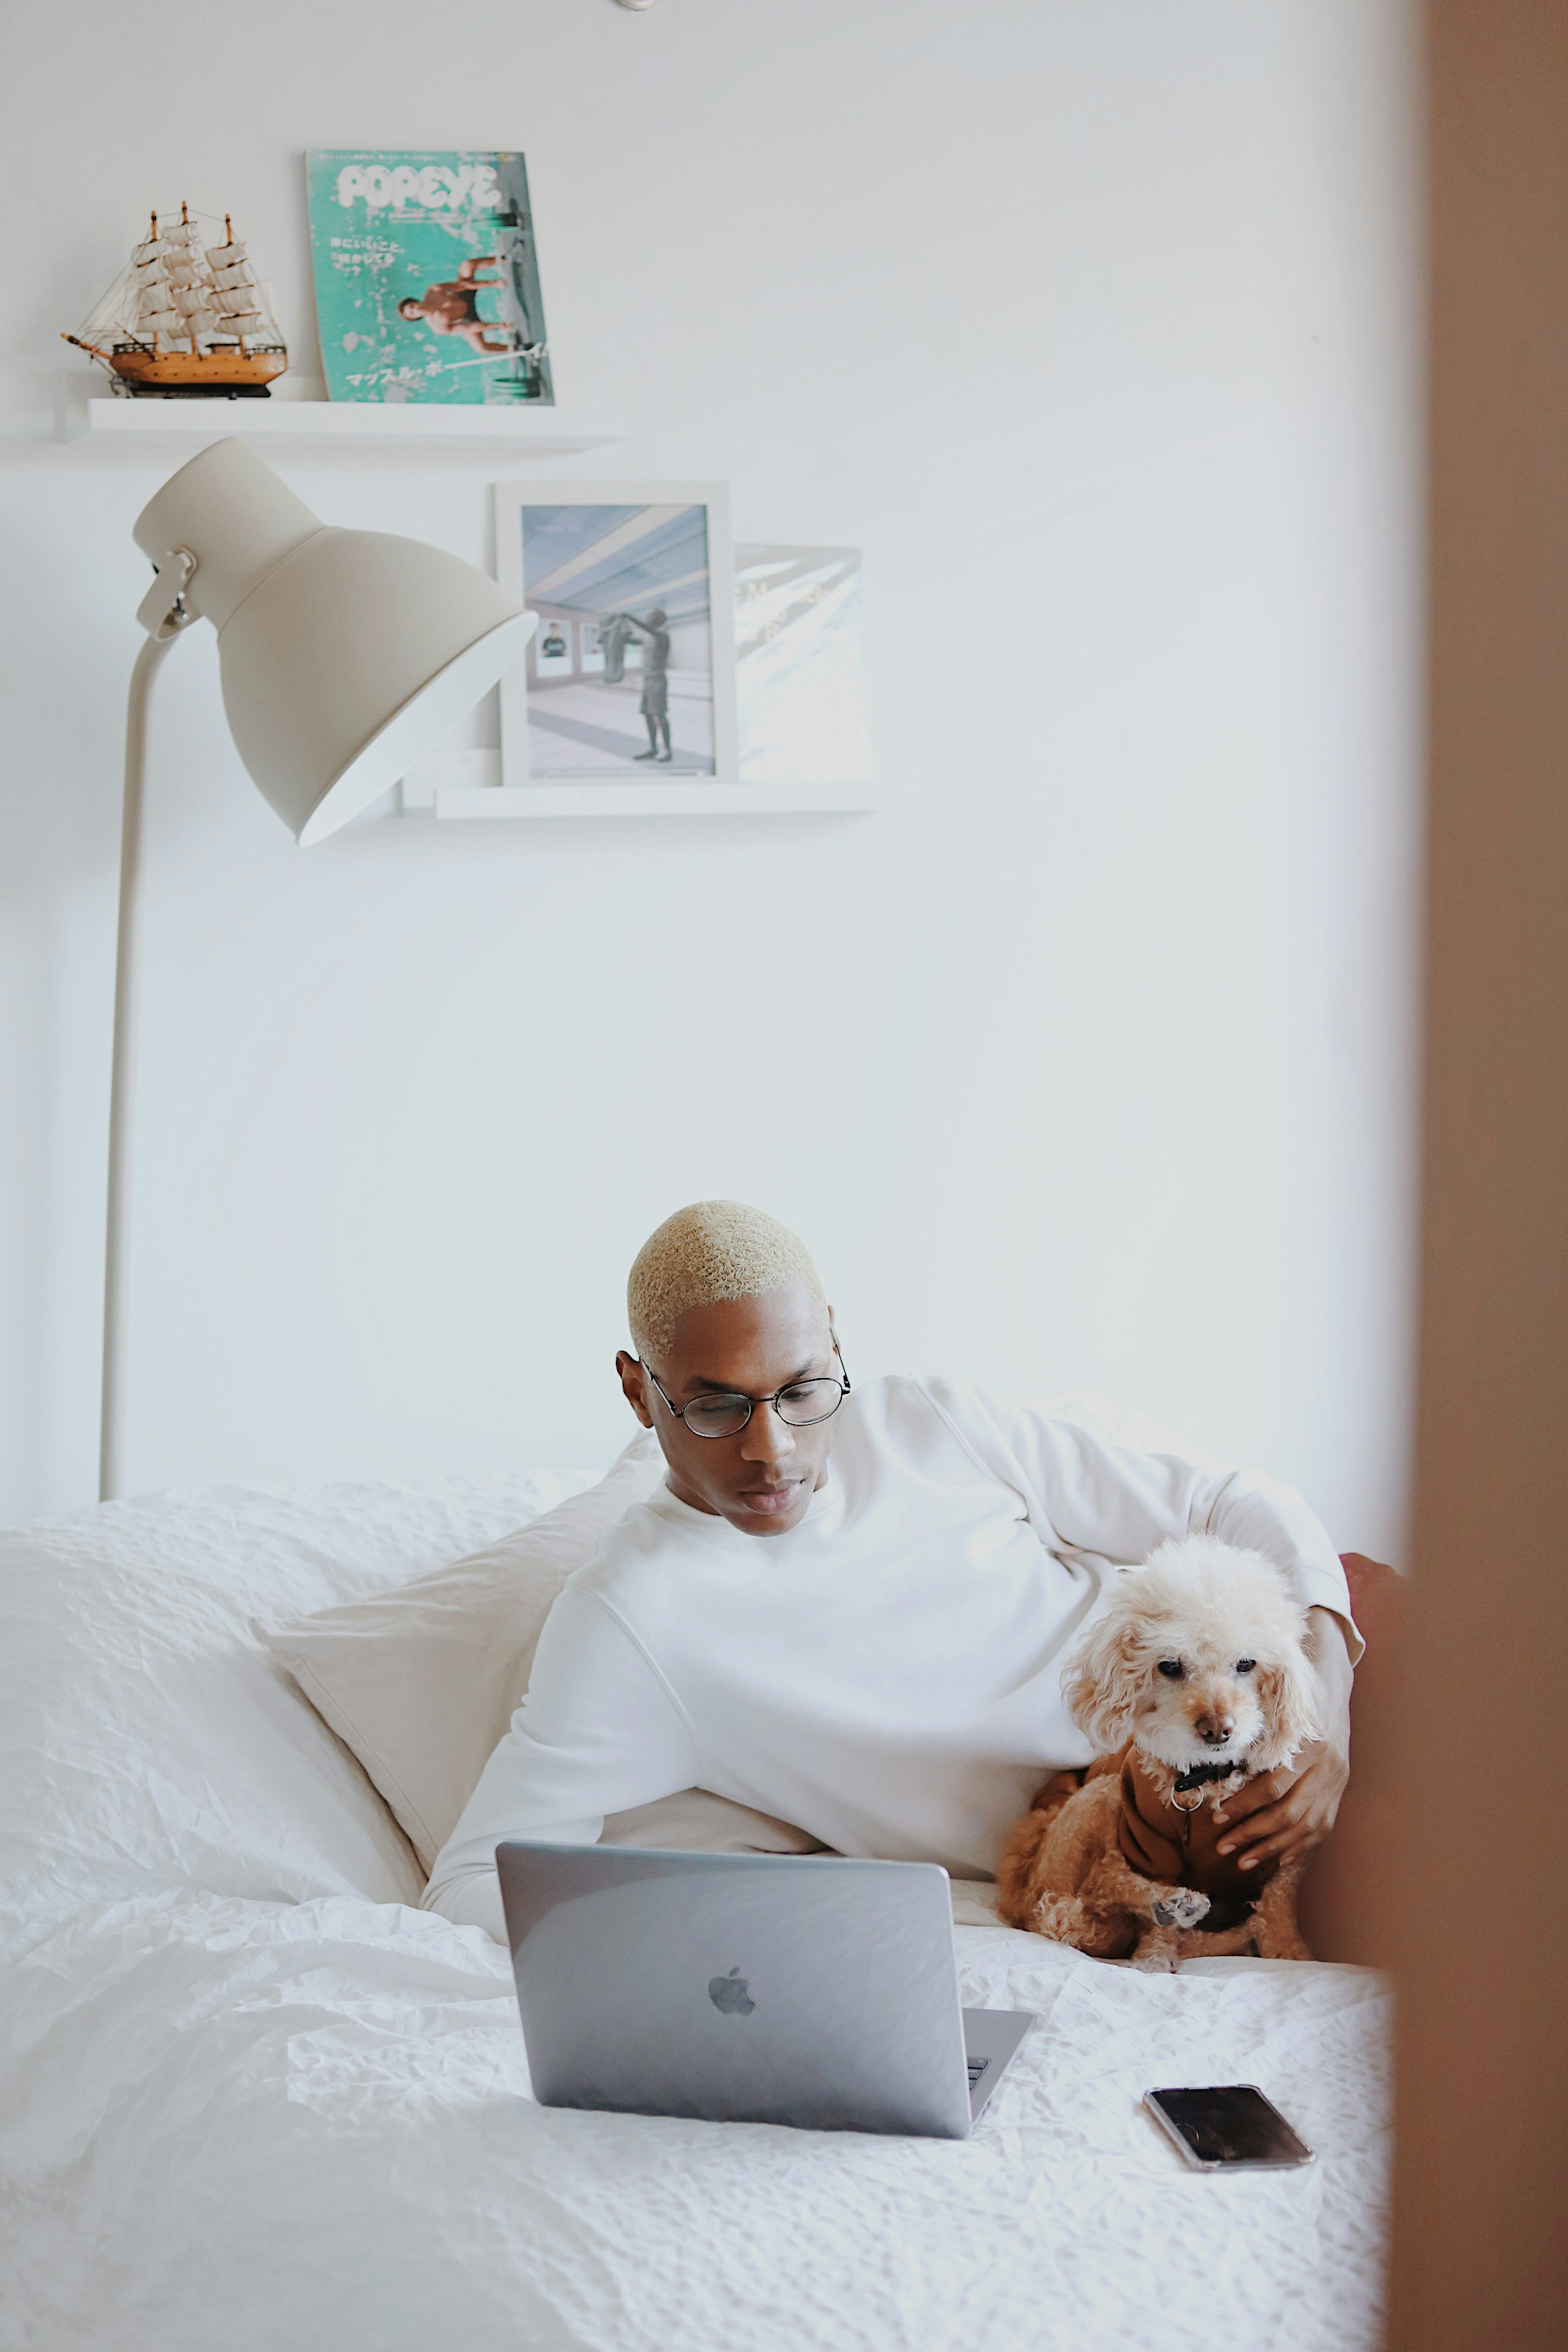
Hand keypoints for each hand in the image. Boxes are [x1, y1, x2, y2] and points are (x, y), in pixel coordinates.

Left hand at [1212, 1605, 1353, 1870]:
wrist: (1334, 1692)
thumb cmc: (1292, 1702)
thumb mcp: (1275, 1711)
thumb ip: (1254, 1736)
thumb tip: (1214, 1761)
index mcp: (1307, 1746)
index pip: (1273, 1785)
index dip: (1244, 1804)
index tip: (1218, 1816)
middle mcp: (1326, 1769)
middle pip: (1288, 1813)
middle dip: (1252, 1833)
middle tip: (1223, 1846)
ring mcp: (1335, 1784)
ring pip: (1304, 1827)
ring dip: (1272, 1848)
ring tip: (1243, 1861)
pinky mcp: (1338, 1794)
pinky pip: (1320, 1828)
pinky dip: (1299, 1847)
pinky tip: (1278, 1859)